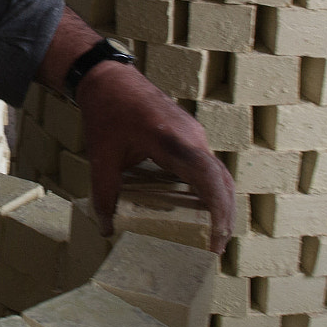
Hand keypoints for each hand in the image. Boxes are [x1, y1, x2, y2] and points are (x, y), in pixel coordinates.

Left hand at [75, 60, 236, 252]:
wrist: (110, 78)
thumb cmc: (107, 112)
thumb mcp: (102, 156)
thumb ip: (105, 194)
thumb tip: (106, 228)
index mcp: (175, 141)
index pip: (209, 178)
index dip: (218, 210)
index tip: (217, 237)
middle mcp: (193, 138)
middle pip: (222, 181)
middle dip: (225, 216)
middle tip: (216, 249)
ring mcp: (195, 135)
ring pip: (218, 174)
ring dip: (220, 204)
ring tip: (212, 235)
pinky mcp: (190, 136)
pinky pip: (207, 166)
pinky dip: (210, 190)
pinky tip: (199, 210)